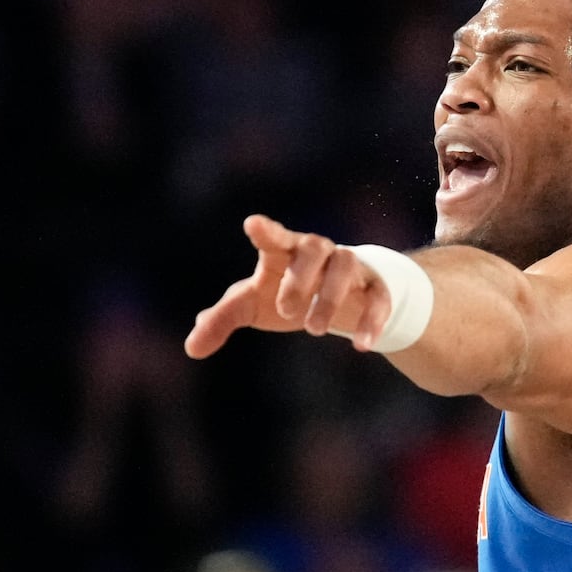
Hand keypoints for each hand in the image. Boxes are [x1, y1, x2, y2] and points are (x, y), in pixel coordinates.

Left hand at [184, 214, 394, 357]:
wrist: (342, 296)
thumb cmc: (288, 291)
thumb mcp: (253, 305)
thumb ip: (223, 320)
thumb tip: (192, 346)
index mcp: (285, 251)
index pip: (275, 237)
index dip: (266, 231)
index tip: (252, 224)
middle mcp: (319, 252)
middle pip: (314, 248)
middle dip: (300, 278)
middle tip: (286, 311)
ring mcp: (350, 268)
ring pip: (346, 267)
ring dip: (330, 297)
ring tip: (314, 330)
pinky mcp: (376, 288)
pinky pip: (379, 297)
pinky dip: (371, 319)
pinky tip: (362, 345)